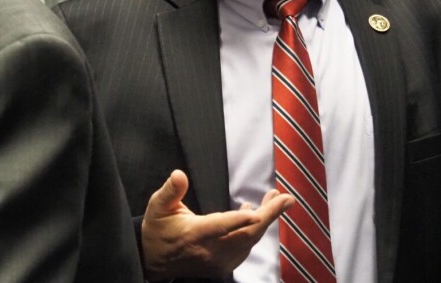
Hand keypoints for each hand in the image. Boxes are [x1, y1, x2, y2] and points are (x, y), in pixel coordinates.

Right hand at [141, 170, 293, 280]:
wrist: (154, 261)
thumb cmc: (158, 229)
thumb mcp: (158, 207)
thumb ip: (171, 191)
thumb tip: (179, 175)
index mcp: (194, 234)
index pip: (220, 227)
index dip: (239, 220)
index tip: (257, 211)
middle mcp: (209, 251)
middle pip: (245, 235)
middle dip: (269, 216)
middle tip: (285, 198)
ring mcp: (218, 261)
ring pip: (249, 242)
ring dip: (266, 221)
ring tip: (276, 199)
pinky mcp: (223, 266)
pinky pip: (246, 248)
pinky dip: (256, 231)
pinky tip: (258, 215)